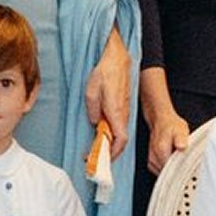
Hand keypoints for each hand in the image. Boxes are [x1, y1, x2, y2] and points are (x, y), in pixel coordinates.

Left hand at [84, 28, 130, 158]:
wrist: (115, 56)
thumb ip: (93, 111)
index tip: (102, 159)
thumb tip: (96, 123)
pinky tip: (101, 130)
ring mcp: (124, 109)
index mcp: (117, 113)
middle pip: (120, 140)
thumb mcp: (91, 92)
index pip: (120, 140)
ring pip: (119, 131)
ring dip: (109, 140)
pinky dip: (110, 130)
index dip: (113, 153)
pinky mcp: (122, 104)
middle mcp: (123, 113)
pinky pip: (118, 123)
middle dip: (108, 151)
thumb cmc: (104, 71)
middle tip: (94, 156)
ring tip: (95, 145)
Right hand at [146, 105, 189, 174]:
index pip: (171, 170)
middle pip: (168, 173)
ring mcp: (152, 161)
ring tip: (177, 159)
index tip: (187, 168)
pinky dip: (167, 168)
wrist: (161, 121)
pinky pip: (161, 171)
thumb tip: (182, 146)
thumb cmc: (171, 125)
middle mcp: (154, 157)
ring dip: (172, 169)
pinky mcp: (152, 163)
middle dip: (177, 170)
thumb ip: (181, 139)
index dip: (181, 170)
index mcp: (161, 150)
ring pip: (164, 173)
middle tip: (184, 162)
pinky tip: (172, 160)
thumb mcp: (180, 129)